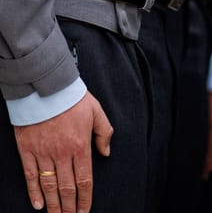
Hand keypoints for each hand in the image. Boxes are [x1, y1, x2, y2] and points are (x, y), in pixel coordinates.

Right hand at [13, 91, 111, 212]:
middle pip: (66, 187)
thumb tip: (106, 153)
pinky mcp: (27, 150)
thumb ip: (105, 133)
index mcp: (80, 146)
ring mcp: (43, 153)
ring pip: (49, 185)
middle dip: (70, 206)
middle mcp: (62, 153)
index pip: (84, 179)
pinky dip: (34, 192)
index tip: (85, 210)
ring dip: (53, 204)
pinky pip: (31, 176)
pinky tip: (38, 204)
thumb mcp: (97, 112)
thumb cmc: (73, 99)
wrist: (46, 89)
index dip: (85, 198)